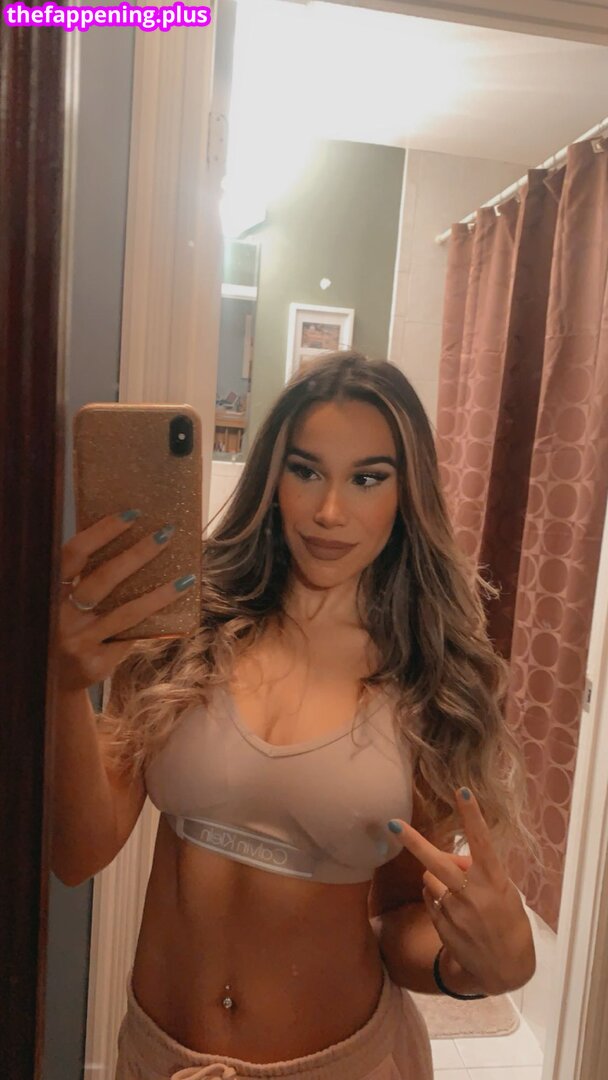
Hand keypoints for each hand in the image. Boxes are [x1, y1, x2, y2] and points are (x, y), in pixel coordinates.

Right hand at [57, 512, 194, 691]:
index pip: (74, 553)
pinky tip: (174, 610)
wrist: (54, 680)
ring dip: (160, 594)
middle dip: (139, 553)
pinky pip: (131, 637)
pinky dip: (152, 622)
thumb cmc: (65, 626)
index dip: (102, 532)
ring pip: (127, 612)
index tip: (132, 514)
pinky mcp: (96, 663)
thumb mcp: (62, 600)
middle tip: (166, 534)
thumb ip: (83, 576)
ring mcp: (78, 642)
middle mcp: (60, 616)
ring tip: (186, 578)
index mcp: (49, 591)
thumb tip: (129, 537)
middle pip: (104, 579)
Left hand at [388, 788, 535, 994]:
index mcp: (495, 880)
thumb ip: (479, 871)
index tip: (462, 790)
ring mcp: (455, 910)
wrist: (505, 968)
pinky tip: (455, 912)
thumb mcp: (505, 892)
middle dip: (413, 842)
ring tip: (460, 895)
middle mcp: (473, 893)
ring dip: (438, 878)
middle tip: (392, 824)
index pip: (482, 841)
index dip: (472, 815)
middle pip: (437, 862)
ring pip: (431, 878)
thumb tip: (452, 858)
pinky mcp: (442, 924)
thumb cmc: (510, 922)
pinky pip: (431, 898)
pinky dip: (437, 898)